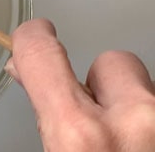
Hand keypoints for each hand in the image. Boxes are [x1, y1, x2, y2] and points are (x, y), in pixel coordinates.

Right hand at [6, 19, 154, 150]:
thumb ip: (47, 116)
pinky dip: (150, 122)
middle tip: (95, 119)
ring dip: (131, 105)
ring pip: (145, 84)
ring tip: (126, 140)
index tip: (35, 33)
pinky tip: (144, 144)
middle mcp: (132, 122)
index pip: (42, 54)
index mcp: (79, 135)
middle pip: (112, 61)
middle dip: (100, 82)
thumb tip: (30, 77)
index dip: (33, 37)